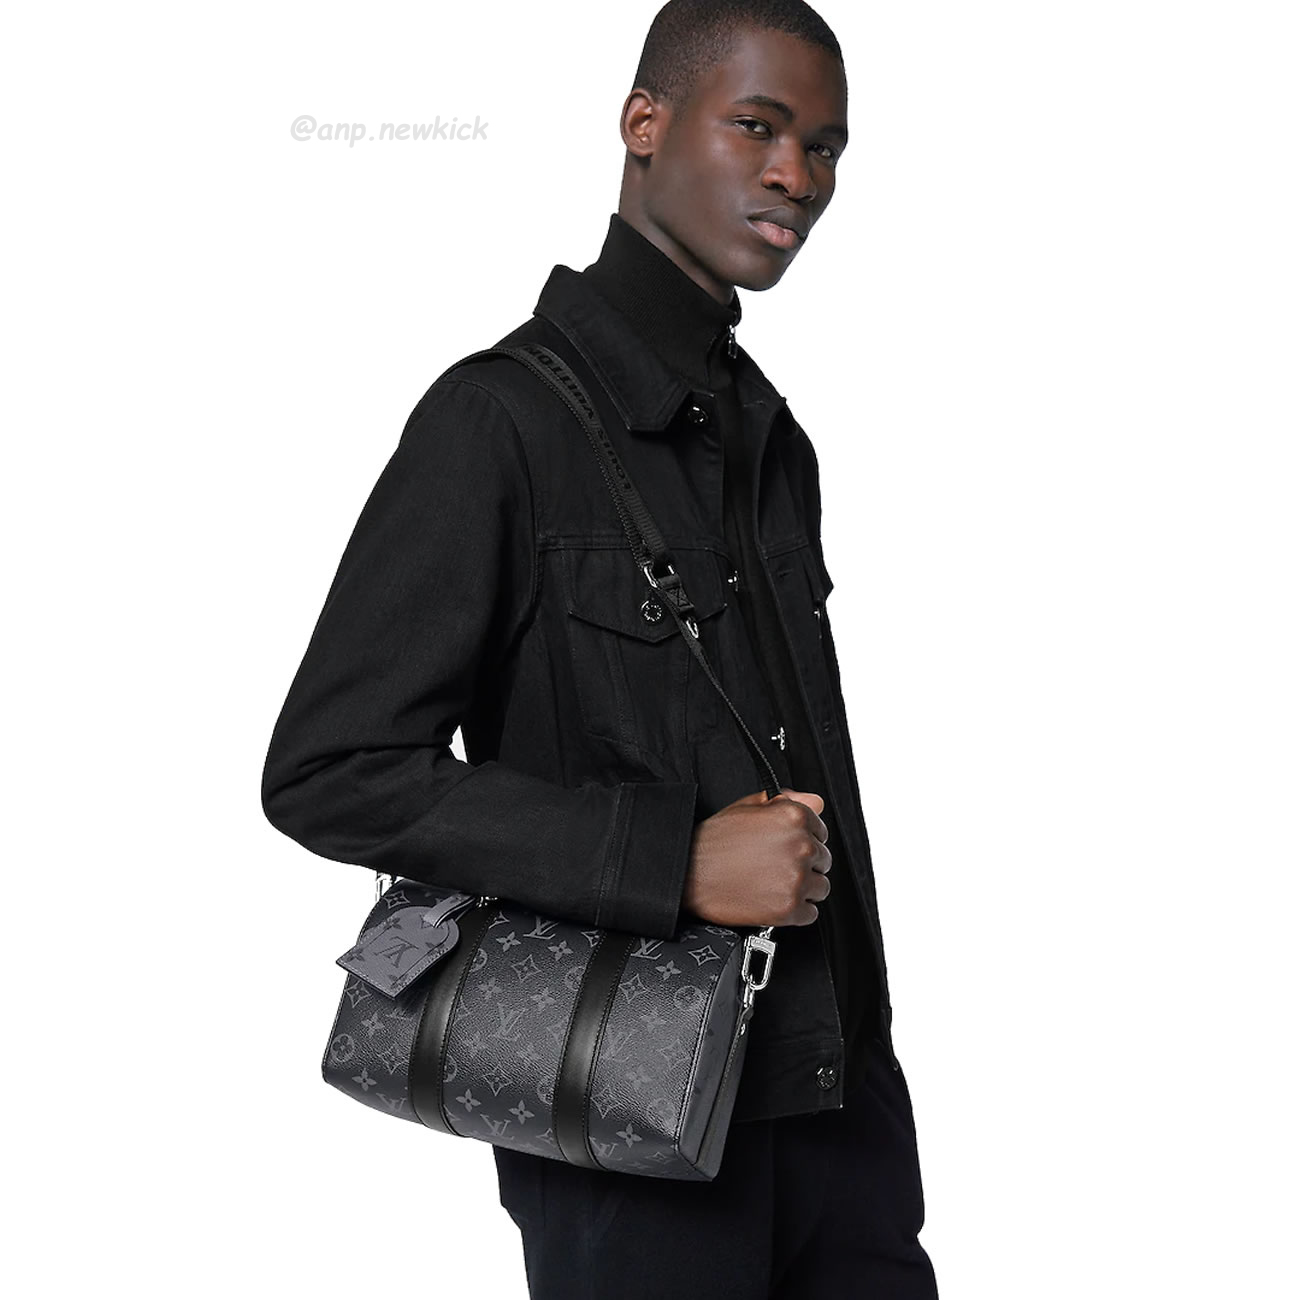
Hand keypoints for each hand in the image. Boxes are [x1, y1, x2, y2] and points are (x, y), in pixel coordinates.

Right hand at [684, 787, 830, 927]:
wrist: (688, 873)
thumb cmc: (713, 841)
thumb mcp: (747, 807)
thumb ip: (787, 801)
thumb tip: (814, 802)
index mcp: (793, 817)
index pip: (821, 831)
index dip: (804, 840)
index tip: (788, 848)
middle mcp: (800, 846)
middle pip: (823, 861)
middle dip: (804, 864)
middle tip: (775, 866)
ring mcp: (796, 879)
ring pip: (820, 887)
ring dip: (803, 888)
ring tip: (773, 884)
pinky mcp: (789, 909)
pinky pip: (810, 913)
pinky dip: (795, 911)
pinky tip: (772, 899)